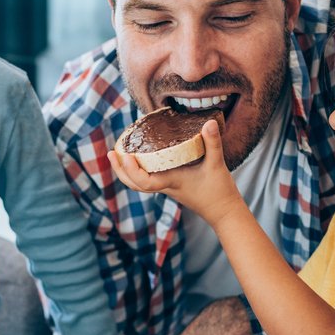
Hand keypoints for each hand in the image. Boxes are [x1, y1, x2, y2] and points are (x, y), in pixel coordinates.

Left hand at [110, 120, 241, 225]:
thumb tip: (209, 123)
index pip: (144, 182)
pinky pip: (148, 181)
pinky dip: (138, 171)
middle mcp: (166, 186)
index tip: (125, 156)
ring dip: (126, 171)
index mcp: (172, 182)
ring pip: (139, 184)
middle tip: (111, 153)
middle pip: (134, 184)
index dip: (132, 170)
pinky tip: (139, 159)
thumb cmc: (219, 191)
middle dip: (120, 170)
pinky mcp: (171, 187)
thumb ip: (212, 143)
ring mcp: (167, 188)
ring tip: (118, 155)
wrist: (223, 212)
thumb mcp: (217, 164)